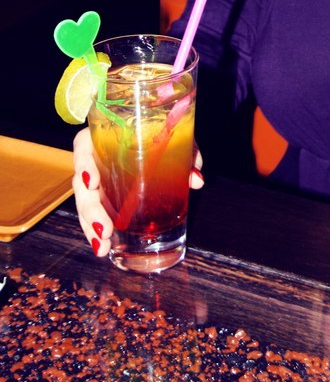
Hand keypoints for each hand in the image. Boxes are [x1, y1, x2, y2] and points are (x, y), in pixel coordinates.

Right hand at [72, 128, 204, 257]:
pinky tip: (102, 247)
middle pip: (81, 183)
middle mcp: (95, 157)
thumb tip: (196, 180)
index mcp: (104, 137)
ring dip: (90, 225)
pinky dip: (96, 230)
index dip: (83, 164)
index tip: (91, 182)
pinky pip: (93, 212)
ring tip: (101, 246)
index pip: (83, 146)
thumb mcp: (174, 138)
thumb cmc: (161, 134)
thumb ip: (186, 153)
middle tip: (105, 229)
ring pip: (85, 202)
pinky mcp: (101, 195)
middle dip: (90, 209)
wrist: (160, 135)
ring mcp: (95, 178)